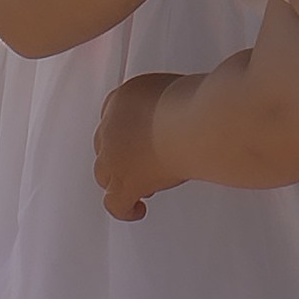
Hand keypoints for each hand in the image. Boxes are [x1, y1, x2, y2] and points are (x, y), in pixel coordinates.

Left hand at [97, 74, 181, 222]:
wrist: (193, 125)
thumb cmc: (193, 104)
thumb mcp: (178, 88)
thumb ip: (168, 101)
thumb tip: (181, 107)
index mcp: (123, 99)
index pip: (114, 114)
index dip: (126, 129)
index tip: (138, 134)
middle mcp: (112, 127)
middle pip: (105, 146)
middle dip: (120, 155)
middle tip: (138, 160)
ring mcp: (114, 158)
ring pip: (104, 175)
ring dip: (119, 180)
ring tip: (137, 185)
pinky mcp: (125, 184)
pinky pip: (116, 204)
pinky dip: (125, 209)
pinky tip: (137, 210)